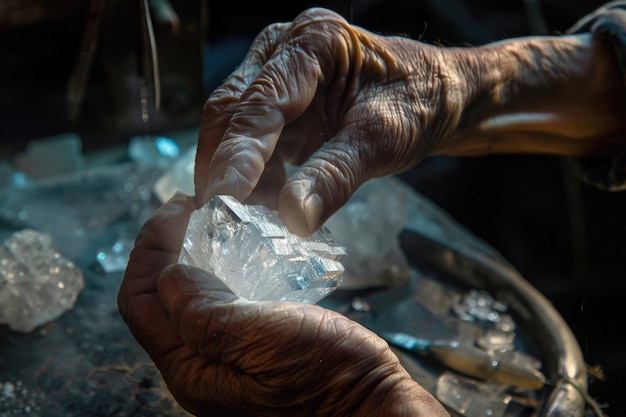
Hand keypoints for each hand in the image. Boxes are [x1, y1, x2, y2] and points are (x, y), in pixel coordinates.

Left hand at [117, 193, 448, 416]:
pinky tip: (249, 251)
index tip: (178, 209)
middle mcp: (201, 364)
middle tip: (197, 209)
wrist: (372, 404)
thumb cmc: (324, 376)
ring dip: (197, 256)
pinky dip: (227, 270)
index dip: (149, 250)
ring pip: (193, 296)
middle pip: (161, 298)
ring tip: (220, 222)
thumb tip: (169, 275)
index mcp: (191, 369)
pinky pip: (226, 301)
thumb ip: (204, 312)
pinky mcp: (257, 344)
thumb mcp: (261, 340)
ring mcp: (229, 354)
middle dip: (169, 248)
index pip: (139, 303)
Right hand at [194, 7, 625, 236]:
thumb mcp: (382, 140)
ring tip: (245, 220)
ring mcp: (277, 75)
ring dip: (236, 175)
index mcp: (315, 42)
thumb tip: (292, 218)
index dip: (239, 153)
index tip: (224, 199)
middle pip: (232, 111)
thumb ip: (336, 176)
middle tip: (217, 220)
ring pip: (233, 128)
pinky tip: (262, 203)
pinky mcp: (280, 104)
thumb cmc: (418, 104)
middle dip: (224, 166)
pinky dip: (253, 176)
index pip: (262, 101)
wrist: (438, 97)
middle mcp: (284, 50)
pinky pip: (252, 141)